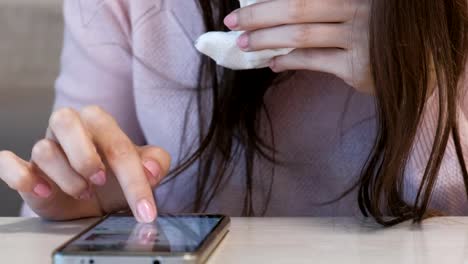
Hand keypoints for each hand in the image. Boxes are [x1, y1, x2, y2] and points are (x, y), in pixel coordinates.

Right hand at [0, 106, 170, 222]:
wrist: (97, 202)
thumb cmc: (118, 180)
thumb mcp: (143, 172)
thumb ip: (156, 162)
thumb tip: (151, 169)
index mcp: (101, 124)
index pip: (116, 143)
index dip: (134, 179)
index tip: (145, 209)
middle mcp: (70, 130)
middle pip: (64, 119)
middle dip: (85, 155)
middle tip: (100, 180)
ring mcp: (47, 148)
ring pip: (43, 148)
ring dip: (66, 177)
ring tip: (82, 192)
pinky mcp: (28, 170)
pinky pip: (10, 163)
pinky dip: (22, 176)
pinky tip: (43, 190)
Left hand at [224, 0, 372, 92]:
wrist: (423, 62)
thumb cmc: (382, 30)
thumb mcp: (357, 9)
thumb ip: (326, 7)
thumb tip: (280, 8)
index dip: (269, 1)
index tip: (243, 5)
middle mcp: (361, 9)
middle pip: (297, 9)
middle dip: (259, 17)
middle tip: (233, 24)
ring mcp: (361, 39)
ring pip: (301, 36)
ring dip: (267, 41)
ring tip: (245, 45)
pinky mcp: (358, 68)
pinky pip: (314, 62)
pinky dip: (289, 61)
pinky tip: (273, 63)